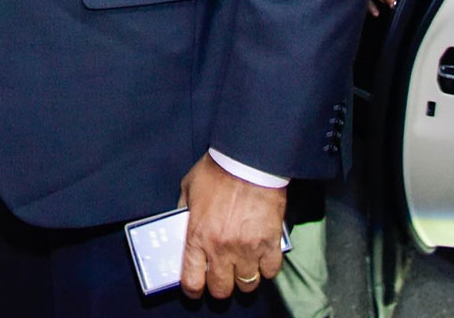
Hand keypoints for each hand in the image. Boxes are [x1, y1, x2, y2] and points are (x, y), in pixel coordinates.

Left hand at [178, 154, 285, 300]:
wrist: (248, 162)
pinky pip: (270, 271)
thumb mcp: (188, 189)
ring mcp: (247, 249)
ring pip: (247, 284)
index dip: (193, 290)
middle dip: (219, 288)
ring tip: (241, 270)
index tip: (195, 290)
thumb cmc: (216, 172)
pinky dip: (266, 269)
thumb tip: (182, 224)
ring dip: (243, 280)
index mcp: (197, 235)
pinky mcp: (270, 244)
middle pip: (221, 288)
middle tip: (220, 280)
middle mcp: (221, 248)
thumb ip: (184, 210)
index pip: (192, 279)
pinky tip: (261, 260)